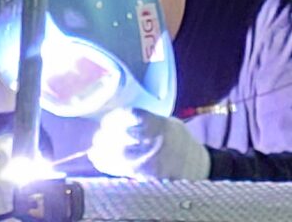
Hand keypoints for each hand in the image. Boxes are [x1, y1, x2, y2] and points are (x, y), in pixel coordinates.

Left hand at [88, 107, 209, 180]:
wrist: (195, 165)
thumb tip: (117, 120)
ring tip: (96, 151)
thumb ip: (146, 120)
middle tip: (98, 138)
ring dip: (103, 153)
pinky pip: (124, 170)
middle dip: (105, 138)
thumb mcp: (167, 122)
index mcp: (159, 123)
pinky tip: (100, 161)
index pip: (131, 115)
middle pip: (122, 137)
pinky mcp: (149, 176)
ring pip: (120, 155)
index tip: (106, 122)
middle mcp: (155, 140)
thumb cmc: (178, 140)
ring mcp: (152, 160)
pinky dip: (109, 165)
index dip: (114, 118)